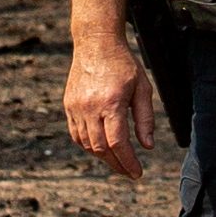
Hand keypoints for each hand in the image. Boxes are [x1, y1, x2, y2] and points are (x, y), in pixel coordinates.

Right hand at [64, 33, 155, 173]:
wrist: (96, 43)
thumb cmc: (124, 65)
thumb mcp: (142, 88)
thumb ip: (145, 118)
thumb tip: (147, 146)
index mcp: (111, 102)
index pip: (118, 142)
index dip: (128, 162)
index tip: (137, 173)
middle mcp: (90, 107)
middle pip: (101, 148)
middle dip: (117, 164)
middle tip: (129, 172)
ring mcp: (76, 107)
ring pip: (87, 144)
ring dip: (103, 157)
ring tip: (118, 160)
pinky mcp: (69, 105)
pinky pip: (76, 134)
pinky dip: (88, 146)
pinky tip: (101, 147)